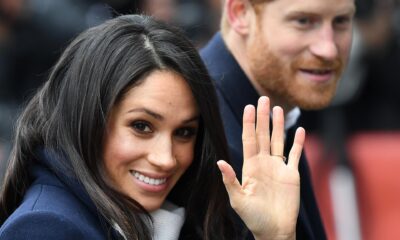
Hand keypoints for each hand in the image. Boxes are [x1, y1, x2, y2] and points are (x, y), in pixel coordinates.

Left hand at [217, 96, 304, 239]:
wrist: (273, 230)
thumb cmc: (253, 217)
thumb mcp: (238, 199)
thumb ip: (230, 180)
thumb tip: (220, 162)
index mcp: (250, 166)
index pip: (249, 139)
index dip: (249, 123)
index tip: (248, 107)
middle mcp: (263, 163)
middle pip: (263, 135)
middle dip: (263, 117)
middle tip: (263, 98)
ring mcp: (278, 167)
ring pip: (278, 140)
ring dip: (278, 125)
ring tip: (278, 108)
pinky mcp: (292, 174)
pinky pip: (295, 155)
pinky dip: (298, 142)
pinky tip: (299, 129)